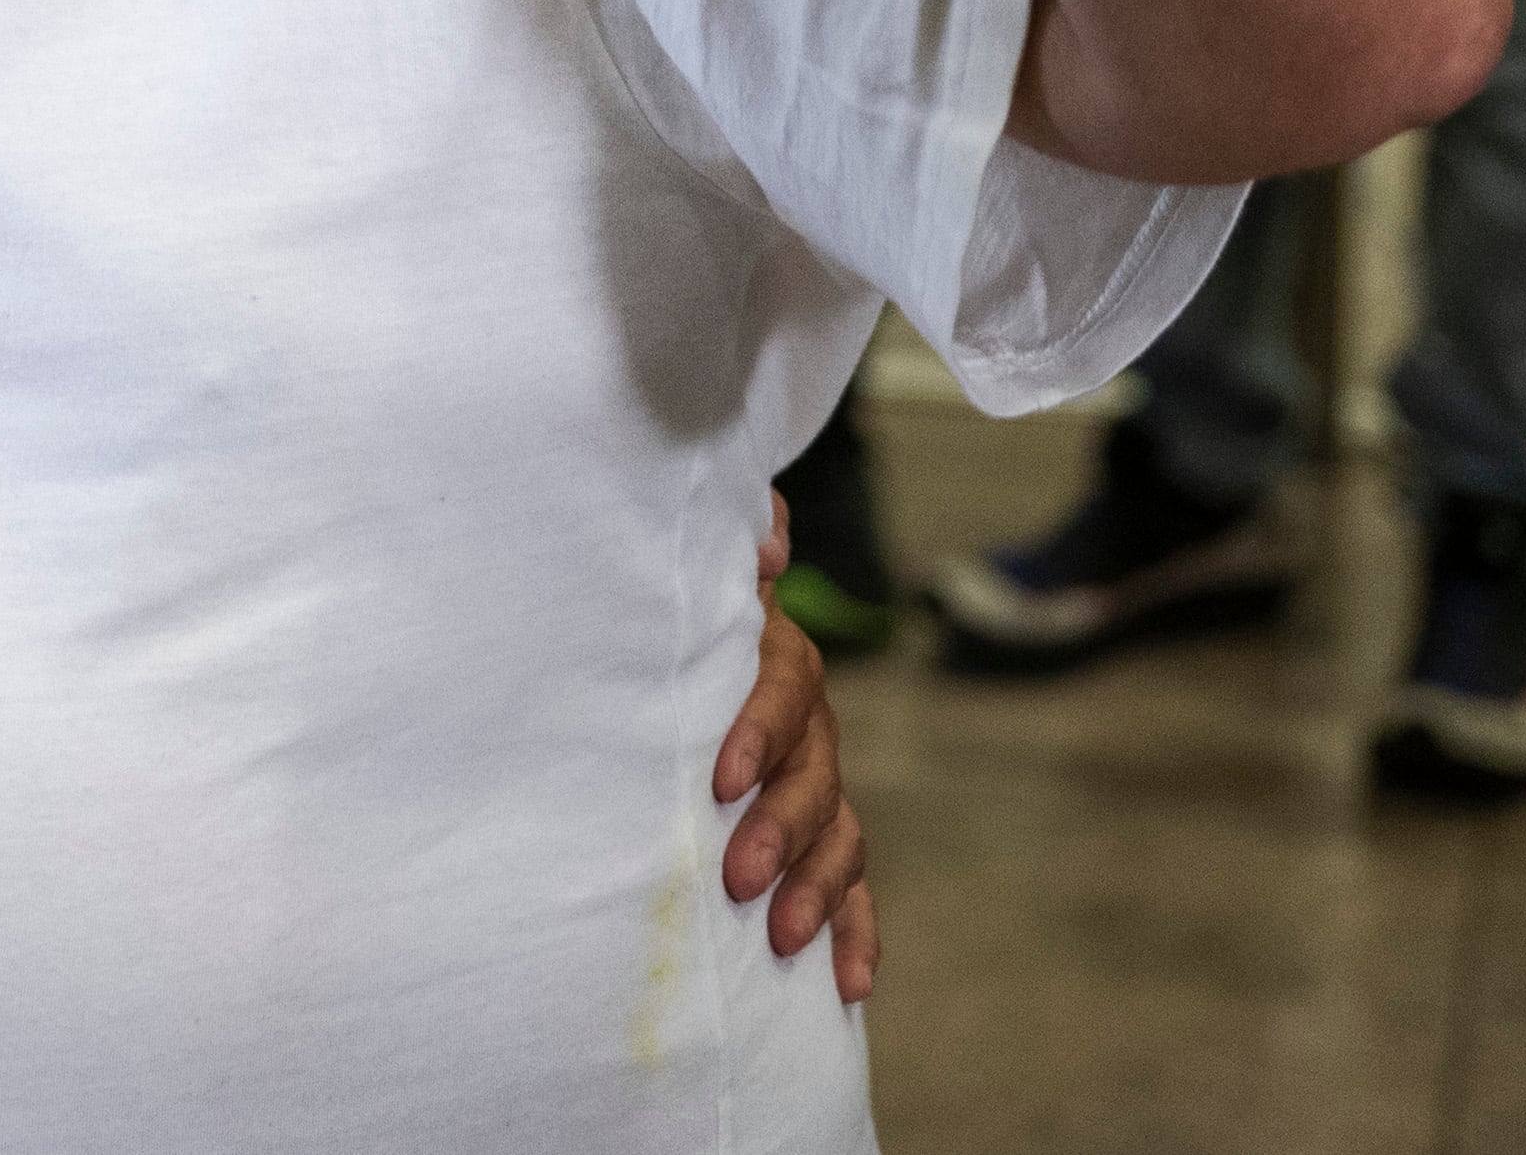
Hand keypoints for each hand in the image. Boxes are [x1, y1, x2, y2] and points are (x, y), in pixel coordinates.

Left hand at [715, 521, 881, 1005]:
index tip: (722, 780)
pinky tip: (850, 985)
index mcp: (775, 660)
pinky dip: (855, 935)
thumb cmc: (669, 616)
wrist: (673, 653)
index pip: (782, 693)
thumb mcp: (688, 580)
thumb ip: (726, 556)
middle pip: (815, 777)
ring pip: (838, 837)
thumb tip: (766, 540)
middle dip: (781, 830)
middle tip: (738, 877)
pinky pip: (852, 889)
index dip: (759, 733)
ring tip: (779, 936)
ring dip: (814, 890)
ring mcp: (819, 785)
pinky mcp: (818, 841)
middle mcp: (808, 725)